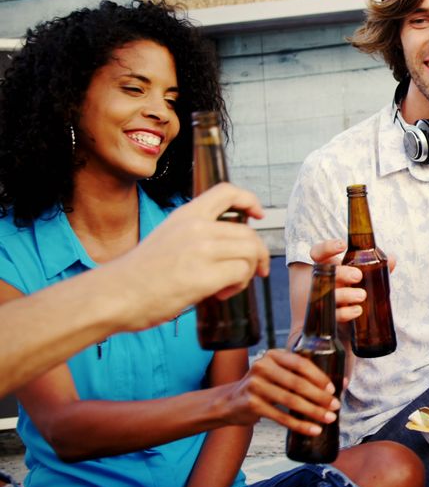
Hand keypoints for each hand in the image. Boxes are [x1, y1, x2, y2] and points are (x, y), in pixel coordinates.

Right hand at [113, 183, 269, 330]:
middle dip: (257, 255)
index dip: (249, 200)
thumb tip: (227, 248)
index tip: (258, 214)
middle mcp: (196, 227)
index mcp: (185, 215)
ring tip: (228, 286)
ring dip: (247, 272)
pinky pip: (241, 273)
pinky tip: (220, 294)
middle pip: (248, 232)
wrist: (113, 295)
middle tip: (249, 272)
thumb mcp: (167, 238)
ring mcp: (201, 250)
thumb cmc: (137, 275)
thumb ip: (196, 235)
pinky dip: (238, 286)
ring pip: (250, 252)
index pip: (227, 192)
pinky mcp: (204, 276)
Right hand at [216, 349, 339, 435]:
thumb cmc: (263, 386)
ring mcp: (255, 386)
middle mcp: (262, 367)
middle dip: (320, 396)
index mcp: (273, 355)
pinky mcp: (251, 404)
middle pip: (297, 383)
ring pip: (291, 401)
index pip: (301, 363)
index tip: (333, 389)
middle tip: (335, 406)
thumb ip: (302, 376)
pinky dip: (299, 425)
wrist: (230, 402)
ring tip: (328, 419)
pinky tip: (313, 430)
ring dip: (313, 412)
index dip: (319, 377)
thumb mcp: (278, 374)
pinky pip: (281, 417)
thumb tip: (342, 383)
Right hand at [307, 240, 397, 324]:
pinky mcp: (326, 317)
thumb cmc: (348, 289)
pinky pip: (333, 315)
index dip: (327, 247)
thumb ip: (374, 267)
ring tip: (362, 295)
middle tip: (357, 275)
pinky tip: (357, 310)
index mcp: (327, 267)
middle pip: (323, 274)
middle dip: (340, 273)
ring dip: (345, 295)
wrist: (337, 316)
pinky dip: (346, 313)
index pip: (318, 253)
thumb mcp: (359, 276)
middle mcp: (320, 281)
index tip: (343, 245)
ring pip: (326, 295)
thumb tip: (392, 259)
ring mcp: (320, 299)